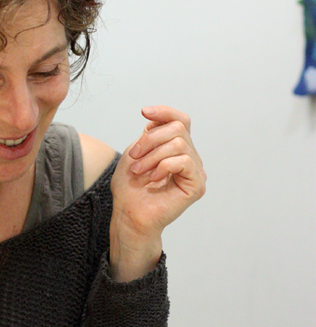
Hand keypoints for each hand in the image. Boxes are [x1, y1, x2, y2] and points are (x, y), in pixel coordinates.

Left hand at [109, 106, 205, 281]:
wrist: (129, 215)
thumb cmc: (129, 188)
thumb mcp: (135, 153)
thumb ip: (149, 135)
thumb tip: (156, 121)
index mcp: (175, 148)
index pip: (180, 121)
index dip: (164, 112)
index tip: (144, 112)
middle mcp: (189, 157)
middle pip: (178, 128)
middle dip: (150, 139)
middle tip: (134, 157)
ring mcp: (195, 171)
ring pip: (179, 143)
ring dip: (153, 155)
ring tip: (139, 171)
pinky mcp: (196, 185)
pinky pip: (185, 161)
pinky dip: (164, 166)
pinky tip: (153, 178)